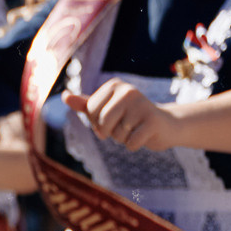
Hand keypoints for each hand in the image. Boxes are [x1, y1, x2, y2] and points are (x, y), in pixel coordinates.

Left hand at [62, 83, 181, 151]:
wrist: (165, 125)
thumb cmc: (130, 117)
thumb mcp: (106, 109)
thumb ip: (85, 104)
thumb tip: (65, 96)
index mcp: (114, 85)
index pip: (90, 110)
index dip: (97, 122)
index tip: (112, 119)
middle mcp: (128, 91)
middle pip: (102, 122)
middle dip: (109, 131)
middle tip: (124, 126)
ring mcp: (142, 104)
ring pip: (117, 134)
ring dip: (123, 138)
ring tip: (135, 129)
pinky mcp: (153, 120)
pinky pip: (130, 143)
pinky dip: (134, 145)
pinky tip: (144, 136)